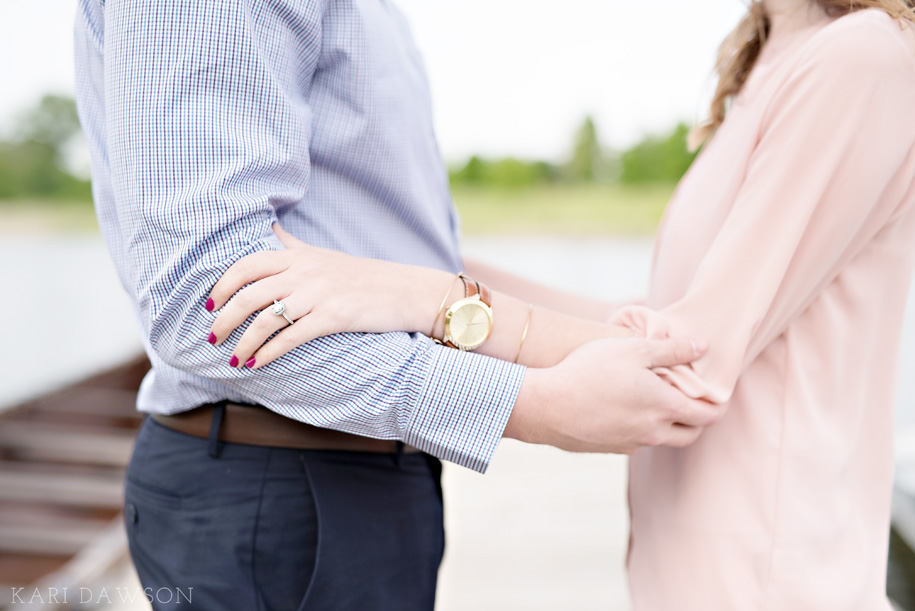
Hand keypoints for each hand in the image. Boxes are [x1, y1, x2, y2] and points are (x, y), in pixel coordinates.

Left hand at [206, 224, 451, 368]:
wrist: (406, 291)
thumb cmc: (363, 277)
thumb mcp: (323, 255)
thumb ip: (292, 245)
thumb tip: (268, 228)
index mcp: (298, 256)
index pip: (246, 265)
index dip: (222, 285)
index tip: (209, 305)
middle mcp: (304, 272)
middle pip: (249, 294)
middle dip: (224, 320)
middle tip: (212, 338)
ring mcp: (319, 294)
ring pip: (265, 319)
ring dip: (242, 343)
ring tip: (232, 359)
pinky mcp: (333, 317)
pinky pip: (290, 337)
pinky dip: (268, 354)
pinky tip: (256, 364)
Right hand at [505, 336, 720, 452]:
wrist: (546, 406)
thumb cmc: (589, 370)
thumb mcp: (633, 349)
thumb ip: (672, 350)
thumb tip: (702, 346)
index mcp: (665, 407)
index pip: (709, 415)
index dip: (716, 404)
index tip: (714, 393)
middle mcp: (654, 431)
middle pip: (692, 434)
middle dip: (698, 418)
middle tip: (691, 398)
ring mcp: (632, 443)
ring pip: (663, 438)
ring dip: (668, 424)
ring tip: (655, 400)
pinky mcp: (611, 448)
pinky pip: (637, 440)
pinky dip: (640, 427)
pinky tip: (623, 408)